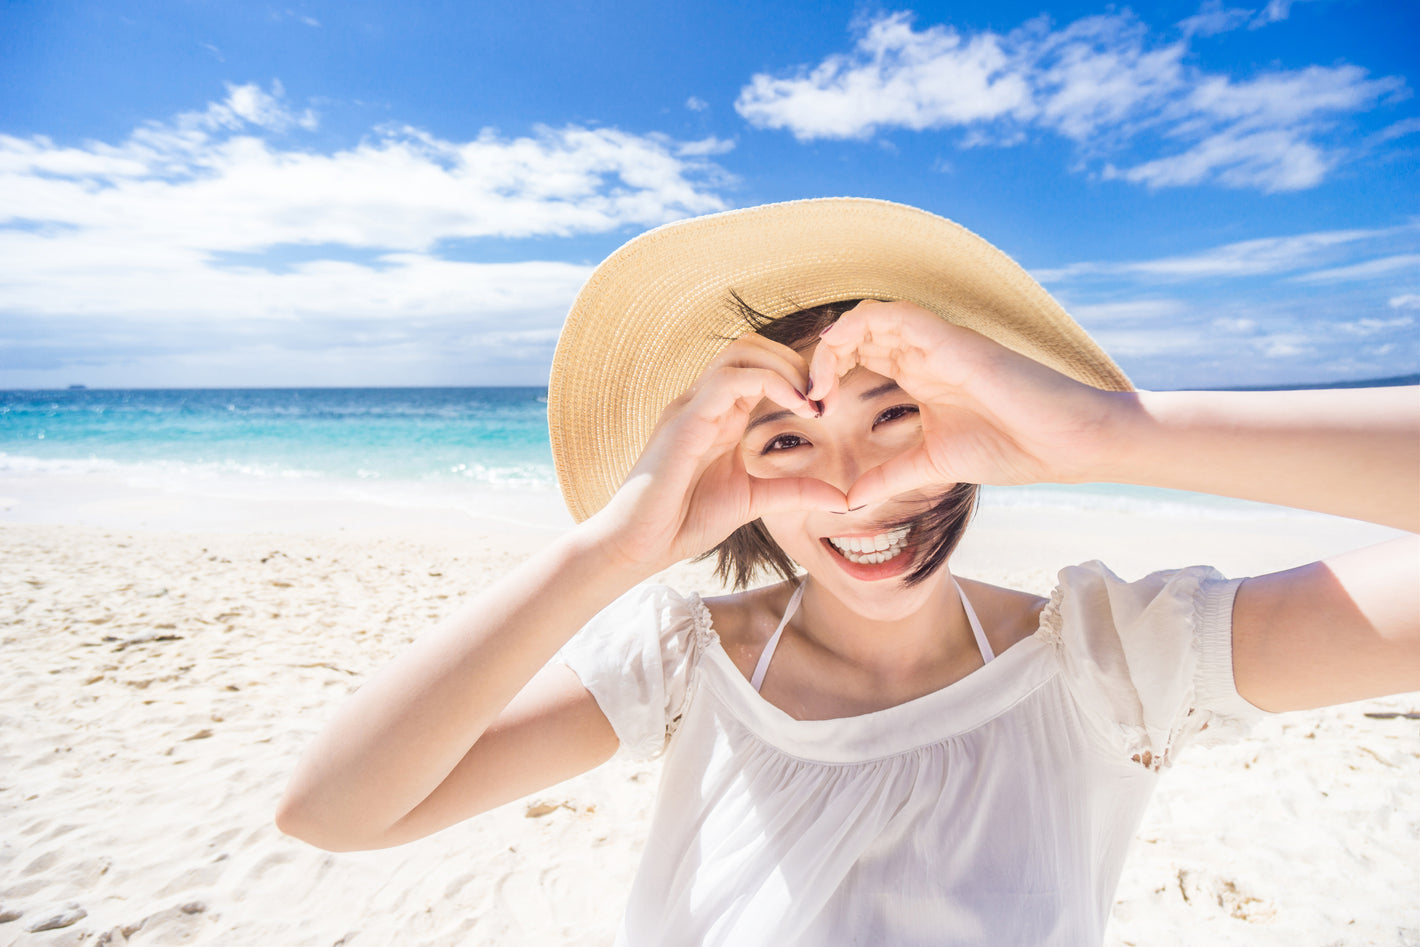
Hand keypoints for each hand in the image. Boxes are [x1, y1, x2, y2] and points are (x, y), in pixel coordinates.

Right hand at [592, 334, 848, 570]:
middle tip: (824, 397)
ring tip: (812, 401)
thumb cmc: (684, 520)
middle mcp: (704, 400)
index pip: (759, 366)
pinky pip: (728, 380)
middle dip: (796, 362)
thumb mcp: (753, 501)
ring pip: (741, 351)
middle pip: (752, 346)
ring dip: (785, 366)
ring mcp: (692, 405)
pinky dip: (770, 382)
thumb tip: (842, 499)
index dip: (798, 374)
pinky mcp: (684, 420)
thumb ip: (794, 492)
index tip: (827, 406)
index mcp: (720, 413)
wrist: (639, 543)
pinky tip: (795, 407)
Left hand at [805, 300, 1129, 506]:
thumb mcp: (932, 465)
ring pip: (869, 316)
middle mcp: (924, 352)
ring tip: (817, 384)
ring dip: (833, 342)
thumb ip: (889, 477)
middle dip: (819, 357)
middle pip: (856, 331)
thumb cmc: (1011, 448)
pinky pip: (896, 314)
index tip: (809, 409)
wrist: (1066, 444)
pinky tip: (840, 361)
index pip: (859, 354)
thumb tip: (848, 501)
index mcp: (919, 374)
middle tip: (802, 395)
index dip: (825, 372)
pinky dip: (859, 326)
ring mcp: (938, 343)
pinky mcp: (953, 340)